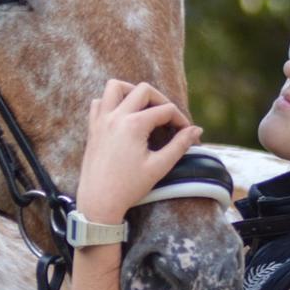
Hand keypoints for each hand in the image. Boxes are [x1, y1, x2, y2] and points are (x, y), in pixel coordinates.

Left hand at [76, 79, 202, 223]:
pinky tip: (122, 116)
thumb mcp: (159, 167)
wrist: (98, 202)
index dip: (181, 120)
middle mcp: (116, 117)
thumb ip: (180, 145)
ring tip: (144, 107)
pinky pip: (98, 102)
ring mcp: (101, 121)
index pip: (165, 110)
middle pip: (143, 90)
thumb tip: (196, 130)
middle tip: (169, 118)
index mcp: (134, 125)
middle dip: (161, 100)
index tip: (187, 133)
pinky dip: (110, 102)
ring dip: (132, 91)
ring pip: (115, 87)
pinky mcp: (93, 129)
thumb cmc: (128, 188)